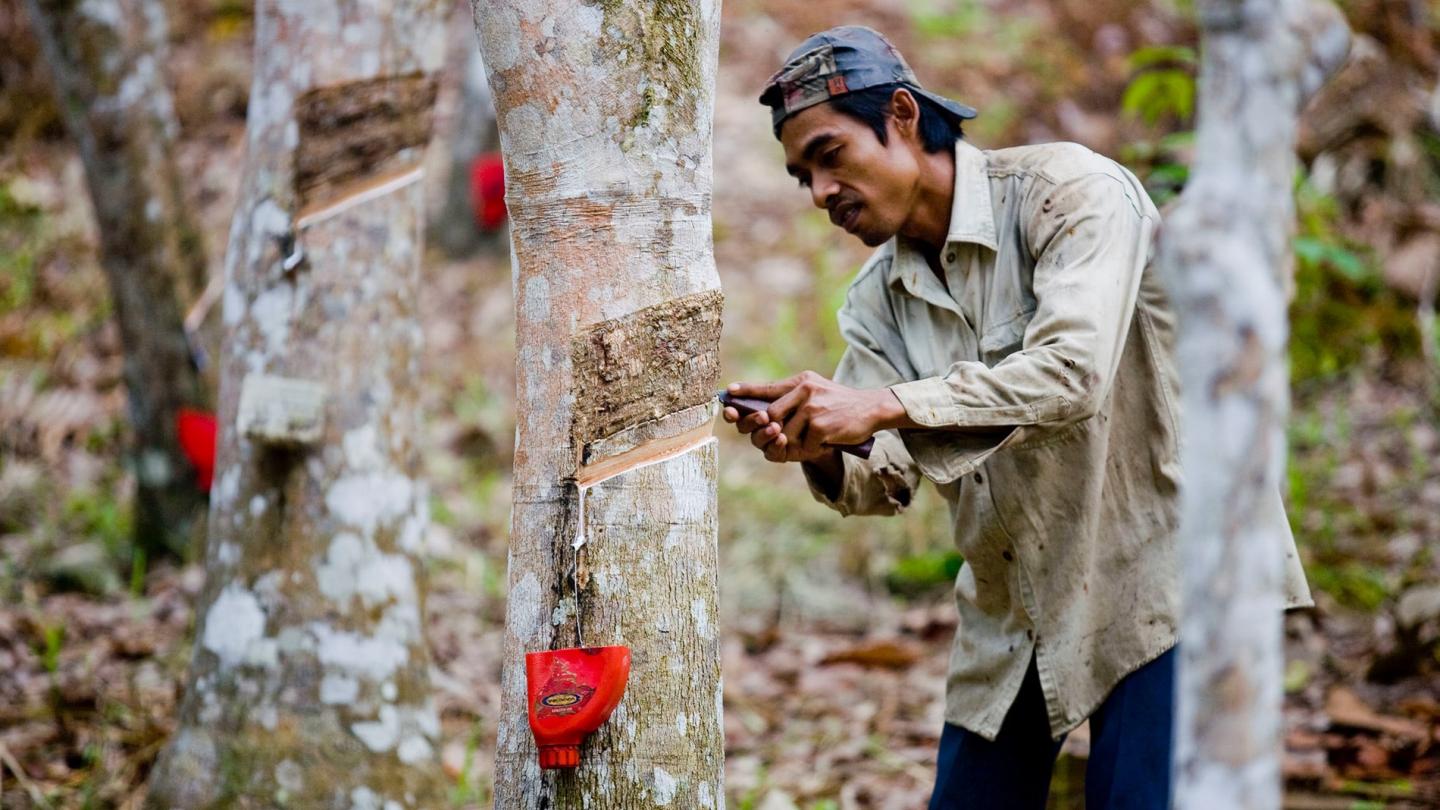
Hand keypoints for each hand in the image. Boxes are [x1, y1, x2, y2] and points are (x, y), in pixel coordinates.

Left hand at [721, 371, 910, 462]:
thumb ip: (792, 400)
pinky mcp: (820, 425)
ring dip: (796, 443)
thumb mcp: (816, 392)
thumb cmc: (839, 406)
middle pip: (769, 416)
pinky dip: (811, 449)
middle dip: (770, 432)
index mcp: (801, 382)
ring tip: (813, 439)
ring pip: (784, 434)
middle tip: (781, 438)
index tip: (728, 395)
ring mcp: (812, 408)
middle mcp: (804, 391)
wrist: (872, 409)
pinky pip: (803, 445)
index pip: (766, 387)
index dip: (745, 392)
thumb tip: (764, 417)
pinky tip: (824, 443)